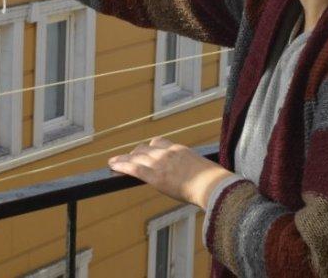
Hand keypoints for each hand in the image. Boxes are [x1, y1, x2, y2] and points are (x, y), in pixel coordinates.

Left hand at [107, 137, 234, 208]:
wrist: (213, 186)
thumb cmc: (214, 182)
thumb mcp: (203, 169)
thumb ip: (194, 170)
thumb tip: (199, 179)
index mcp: (179, 150)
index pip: (159, 142)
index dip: (150, 147)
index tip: (145, 150)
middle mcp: (167, 153)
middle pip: (145, 148)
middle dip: (135, 153)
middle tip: (128, 157)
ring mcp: (160, 163)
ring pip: (137, 157)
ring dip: (124, 159)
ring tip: (114, 162)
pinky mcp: (156, 176)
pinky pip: (134, 168)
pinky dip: (122, 166)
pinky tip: (113, 166)